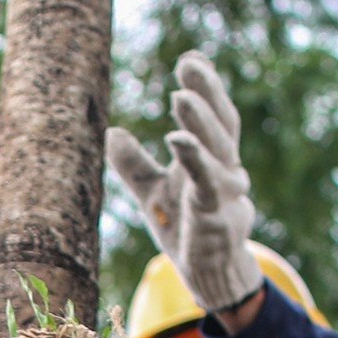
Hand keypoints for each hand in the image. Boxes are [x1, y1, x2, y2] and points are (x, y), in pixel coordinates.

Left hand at [105, 51, 262, 317]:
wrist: (209, 278)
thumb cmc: (184, 230)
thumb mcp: (152, 194)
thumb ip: (134, 165)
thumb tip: (111, 133)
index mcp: (214, 160)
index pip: (215, 118)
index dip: (206, 89)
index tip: (190, 60)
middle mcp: (226, 171)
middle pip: (222, 125)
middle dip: (208, 93)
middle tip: (190, 64)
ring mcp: (224, 194)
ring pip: (218, 151)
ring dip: (201, 122)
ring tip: (181, 95)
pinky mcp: (214, 217)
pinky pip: (206, 184)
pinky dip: (194, 159)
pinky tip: (177, 138)